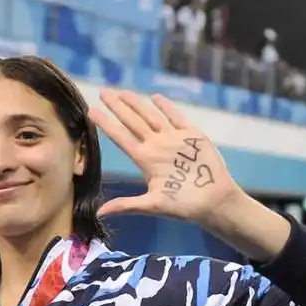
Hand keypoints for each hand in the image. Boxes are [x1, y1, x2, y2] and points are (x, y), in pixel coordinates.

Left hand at [89, 90, 241, 223]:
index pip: (121, 137)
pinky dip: (167, 107)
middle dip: (118, 107)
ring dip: (137, 104)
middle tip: (103, 92)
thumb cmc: (183, 206)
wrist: (214, 202)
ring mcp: (173, 140)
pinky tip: (155, 98)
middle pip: (132, 122)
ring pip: (151, 117)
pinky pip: (177, 118)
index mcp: (145, 160)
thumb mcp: (152, 205)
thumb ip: (127, 205)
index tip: (91, 111)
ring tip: (122, 93)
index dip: (106, 124)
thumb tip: (99, 213)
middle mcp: (156, 146)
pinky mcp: (192, 136)